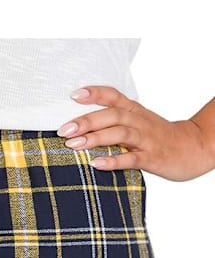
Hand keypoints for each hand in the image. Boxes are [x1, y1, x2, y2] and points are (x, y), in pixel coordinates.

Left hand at [56, 85, 214, 180]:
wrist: (193, 147)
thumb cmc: (158, 136)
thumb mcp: (138, 122)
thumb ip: (114, 122)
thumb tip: (80, 126)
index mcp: (134, 111)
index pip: (113, 96)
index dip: (94, 94)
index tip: (74, 95)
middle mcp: (139, 121)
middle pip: (111, 116)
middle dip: (86, 121)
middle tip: (64, 130)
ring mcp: (146, 139)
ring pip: (120, 134)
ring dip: (96, 138)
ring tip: (74, 145)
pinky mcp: (152, 158)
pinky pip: (132, 158)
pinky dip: (114, 160)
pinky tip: (97, 164)